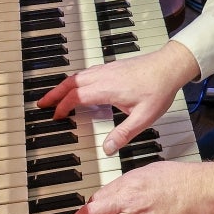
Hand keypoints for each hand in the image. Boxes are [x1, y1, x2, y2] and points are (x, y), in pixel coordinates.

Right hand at [37, 40, 200, 155]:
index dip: (63, 107)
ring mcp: (108, 69)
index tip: (57, 117)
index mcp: (108, 88)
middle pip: (71, 82)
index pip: (77, 96)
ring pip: (78, 75)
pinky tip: (78, 86)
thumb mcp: (144, 117)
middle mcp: (104, 75)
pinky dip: (76, 80)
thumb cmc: (160, 88)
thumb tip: (107, 148)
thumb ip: (124, 133)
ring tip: (55, 96)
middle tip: (41, 103)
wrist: (171, 65)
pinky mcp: (114, 67)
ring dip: (64, 85)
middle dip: (54, 93)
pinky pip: (87, 72)